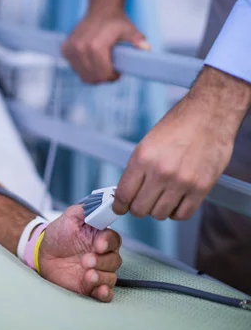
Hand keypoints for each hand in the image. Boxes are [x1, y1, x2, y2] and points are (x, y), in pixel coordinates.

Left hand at [39, 205, 121, 302]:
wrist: (42, 253)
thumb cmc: (58, 233)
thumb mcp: (70, 216)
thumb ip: (85, 210)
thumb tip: (100, 203)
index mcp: (100, 237)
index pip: (114, 239)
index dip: (108, 242)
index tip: (98, 245)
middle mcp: (102, 255)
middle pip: (115, 260)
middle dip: (102, 261)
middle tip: (86, 260)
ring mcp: (97, 271)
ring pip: (111, 277)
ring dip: (102, 277)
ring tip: (87, 275)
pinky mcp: (90, 286)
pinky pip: (105, 293)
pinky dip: (105, 293)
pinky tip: (99, 290)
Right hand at [62, 0, 149, 83]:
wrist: (101, 10)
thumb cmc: (116, 22)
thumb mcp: (129, 30)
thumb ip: (137, 40)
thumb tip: (145, 48)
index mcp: (95, 45)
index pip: (103, 74)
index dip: (113, 76)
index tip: (118, 71)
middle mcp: (80, 48)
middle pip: (93, 78)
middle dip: (104, 76)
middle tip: (111, 68)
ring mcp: (70, 49)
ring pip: (84, 76)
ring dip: (94, 74)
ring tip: (102, 63)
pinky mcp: (65, 49)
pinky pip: (76, 69)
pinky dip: (85, 69)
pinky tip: (92, 60)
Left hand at [113, 67, 250, 220]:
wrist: (210, 115)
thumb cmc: (179, 125)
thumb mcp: (149, 142)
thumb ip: (138, 168)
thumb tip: (128, 191)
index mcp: (143, 157)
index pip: (124, 195)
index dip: (120, 206)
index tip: (120, 208)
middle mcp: (160, 172)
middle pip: (140, 210)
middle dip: (138, 208)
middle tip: (142, 201)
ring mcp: (181, 182)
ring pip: (160, 215)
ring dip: (158, 209)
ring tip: (162, 197)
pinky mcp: (201, 188)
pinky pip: (182, 215)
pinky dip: (177, 212)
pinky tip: (176, 201)